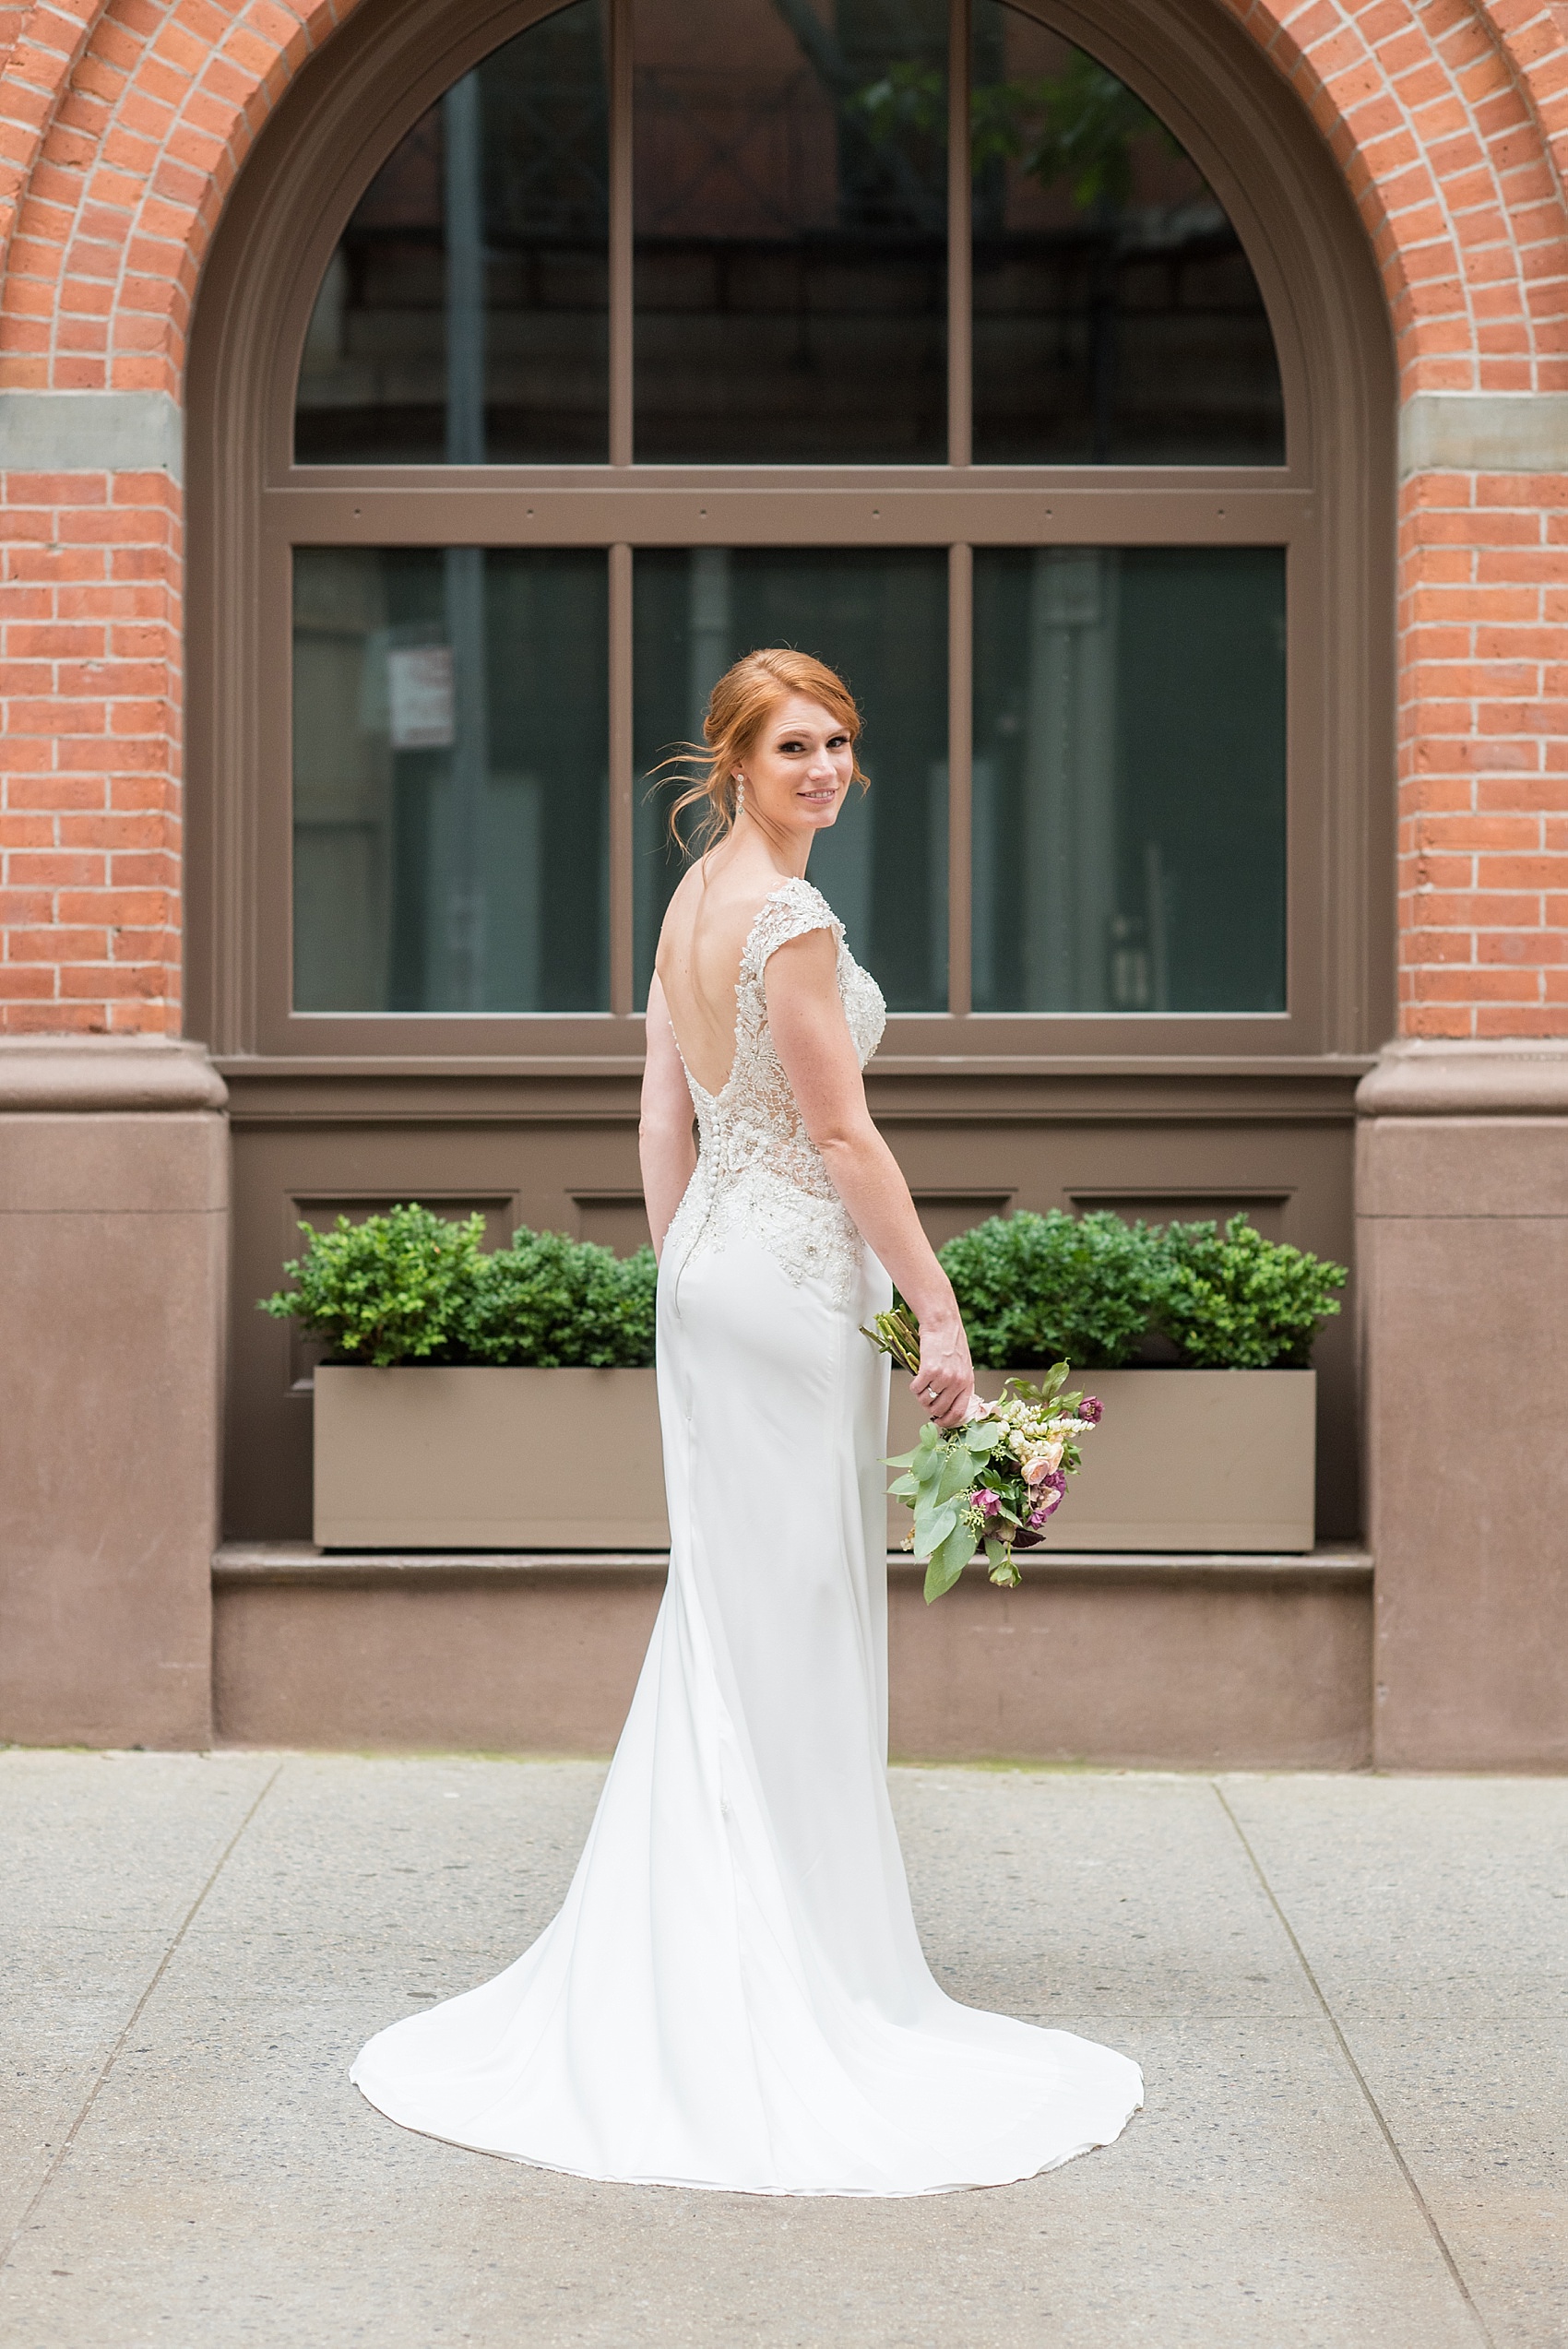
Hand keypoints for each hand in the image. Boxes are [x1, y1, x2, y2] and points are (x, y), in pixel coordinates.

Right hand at [911, 1312, 973, 1428]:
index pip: (958, 1413)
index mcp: (968, 1382)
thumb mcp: (963, 1366)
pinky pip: (916, 1389)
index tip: (939, 1423)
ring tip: (921, 1385)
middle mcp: (957, 1382)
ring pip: (926, 1400)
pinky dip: (914, 1387)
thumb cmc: (951, 1342)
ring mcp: (944, 1377)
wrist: (943, 1324)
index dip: (947, 1422)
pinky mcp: (929, 1370)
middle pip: (940, 1410)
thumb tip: (946, 1404)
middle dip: (929, 1409)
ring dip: (920, 1396)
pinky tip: (916, 1377)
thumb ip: (958, 1384)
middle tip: (925, 1400)